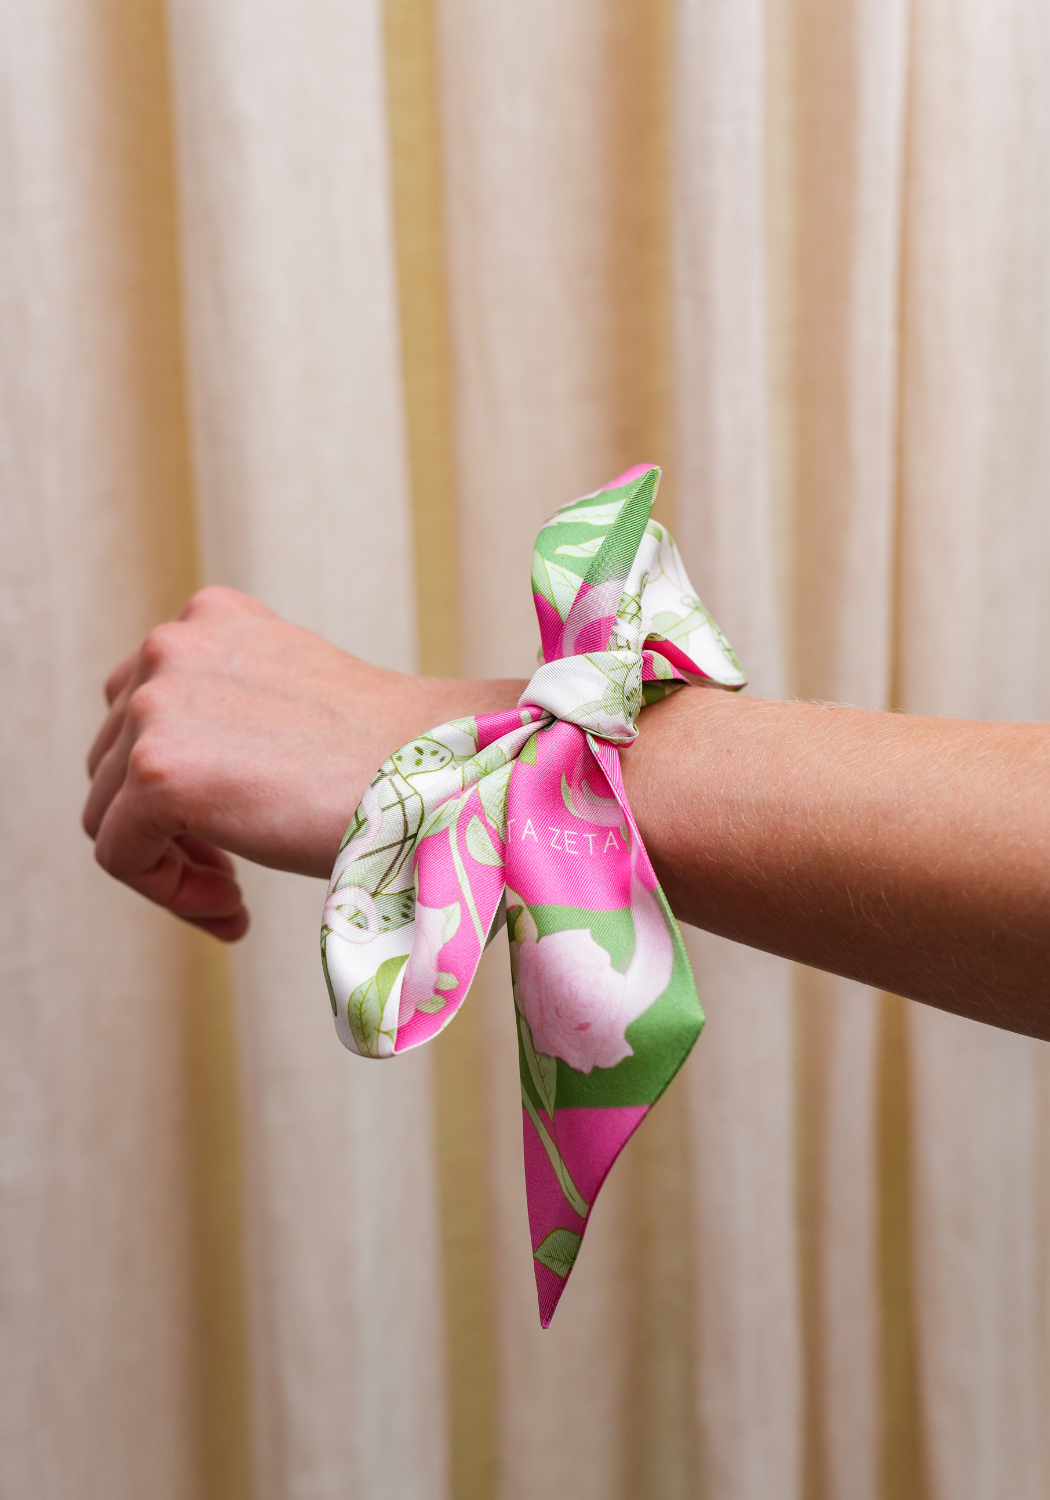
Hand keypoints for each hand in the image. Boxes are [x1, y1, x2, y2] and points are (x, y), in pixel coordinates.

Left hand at [83, 587, 522, 939]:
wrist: (442, 775)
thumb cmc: (392, 759)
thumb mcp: (293, 699)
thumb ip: (226, 709)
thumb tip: (171, 777)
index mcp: (210, 621)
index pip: (140, 708)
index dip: (172, 785)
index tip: (225, 837)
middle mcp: (172, 646)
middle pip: (111, 760)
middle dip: (165, 827)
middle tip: (229, 876)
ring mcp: (158, 702)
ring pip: (107, 811)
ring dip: (169, 864)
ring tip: (234, 896)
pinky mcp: (157, 769)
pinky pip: (118, 854)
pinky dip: (168, 893)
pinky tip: (235, 909)